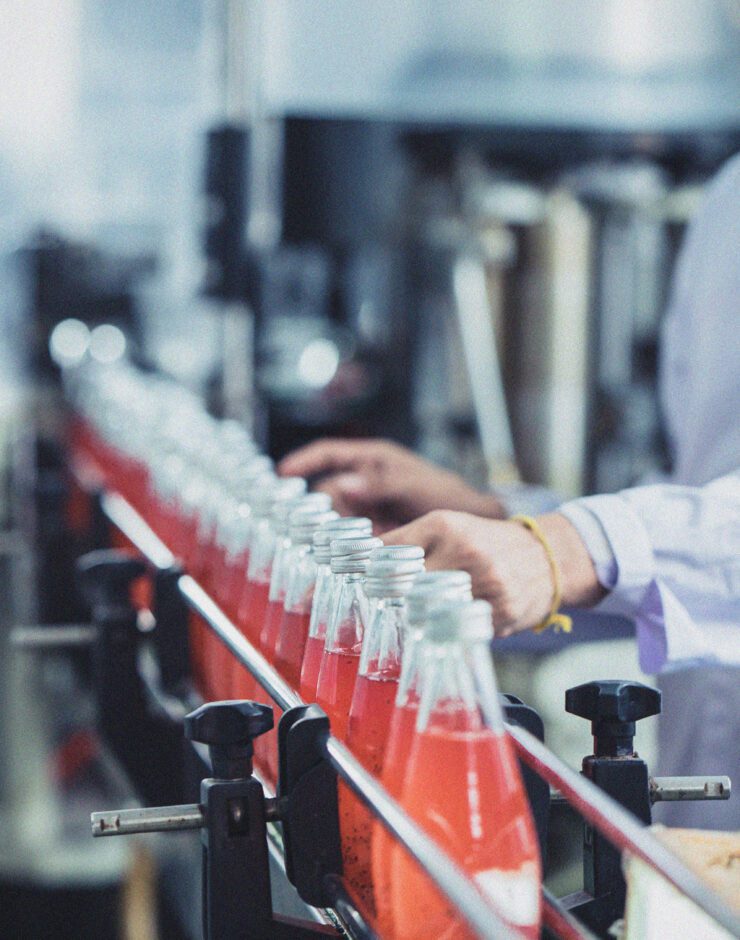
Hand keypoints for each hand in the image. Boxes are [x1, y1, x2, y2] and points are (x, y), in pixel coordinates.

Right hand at [278, 438, 503, 531]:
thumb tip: (343, 483)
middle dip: (319, 510)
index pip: (329, 453)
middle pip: (328, 492)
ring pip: (335, 516)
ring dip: (330, 532)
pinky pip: (349, 537)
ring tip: (326, 548)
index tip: (283, 474)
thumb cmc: (447, 494)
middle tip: (310, 530)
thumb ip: (379, 484)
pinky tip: (342, 559)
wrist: (475, 524)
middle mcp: (366, 481)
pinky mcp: (374, 531)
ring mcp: (369, 506)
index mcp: (373, 460)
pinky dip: (344, 547)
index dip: (305, 462)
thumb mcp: (414, 485)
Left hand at [381, 510, 604, 635]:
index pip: (387, 553)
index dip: (368, 573)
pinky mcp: (500, 610)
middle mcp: (462, 550)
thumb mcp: (448, 526)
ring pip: (428, 612)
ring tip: (413, 618)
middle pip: (403, 585)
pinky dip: (446, 631)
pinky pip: (458, 629)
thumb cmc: (486, 542)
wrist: (546, 555)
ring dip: (415, 620)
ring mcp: (483, 581)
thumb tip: (362, 565)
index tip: (357, 583)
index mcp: (442, 525)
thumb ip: (408, 542)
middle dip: (388, 599)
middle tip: (382, 606)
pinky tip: (444, 627)